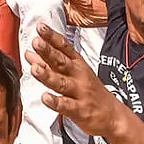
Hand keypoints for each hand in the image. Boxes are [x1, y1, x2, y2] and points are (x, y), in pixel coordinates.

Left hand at [27, 23, 120, 137]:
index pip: (64, 47)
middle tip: (36, 42)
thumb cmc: (90, 92)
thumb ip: (50, 63)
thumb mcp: (73, 73)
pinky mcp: (80, 110)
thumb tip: (30, 53)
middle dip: (48, 52)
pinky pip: (66, 106)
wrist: (113, 116)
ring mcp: (80, 93)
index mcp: (77, 64)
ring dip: (48, 75)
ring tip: (35, 69)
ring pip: (62, 83)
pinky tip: (45, 98)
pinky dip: (56, 102)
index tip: (40, 27)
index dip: (52, 37)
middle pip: (62, 62)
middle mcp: (79, 76)